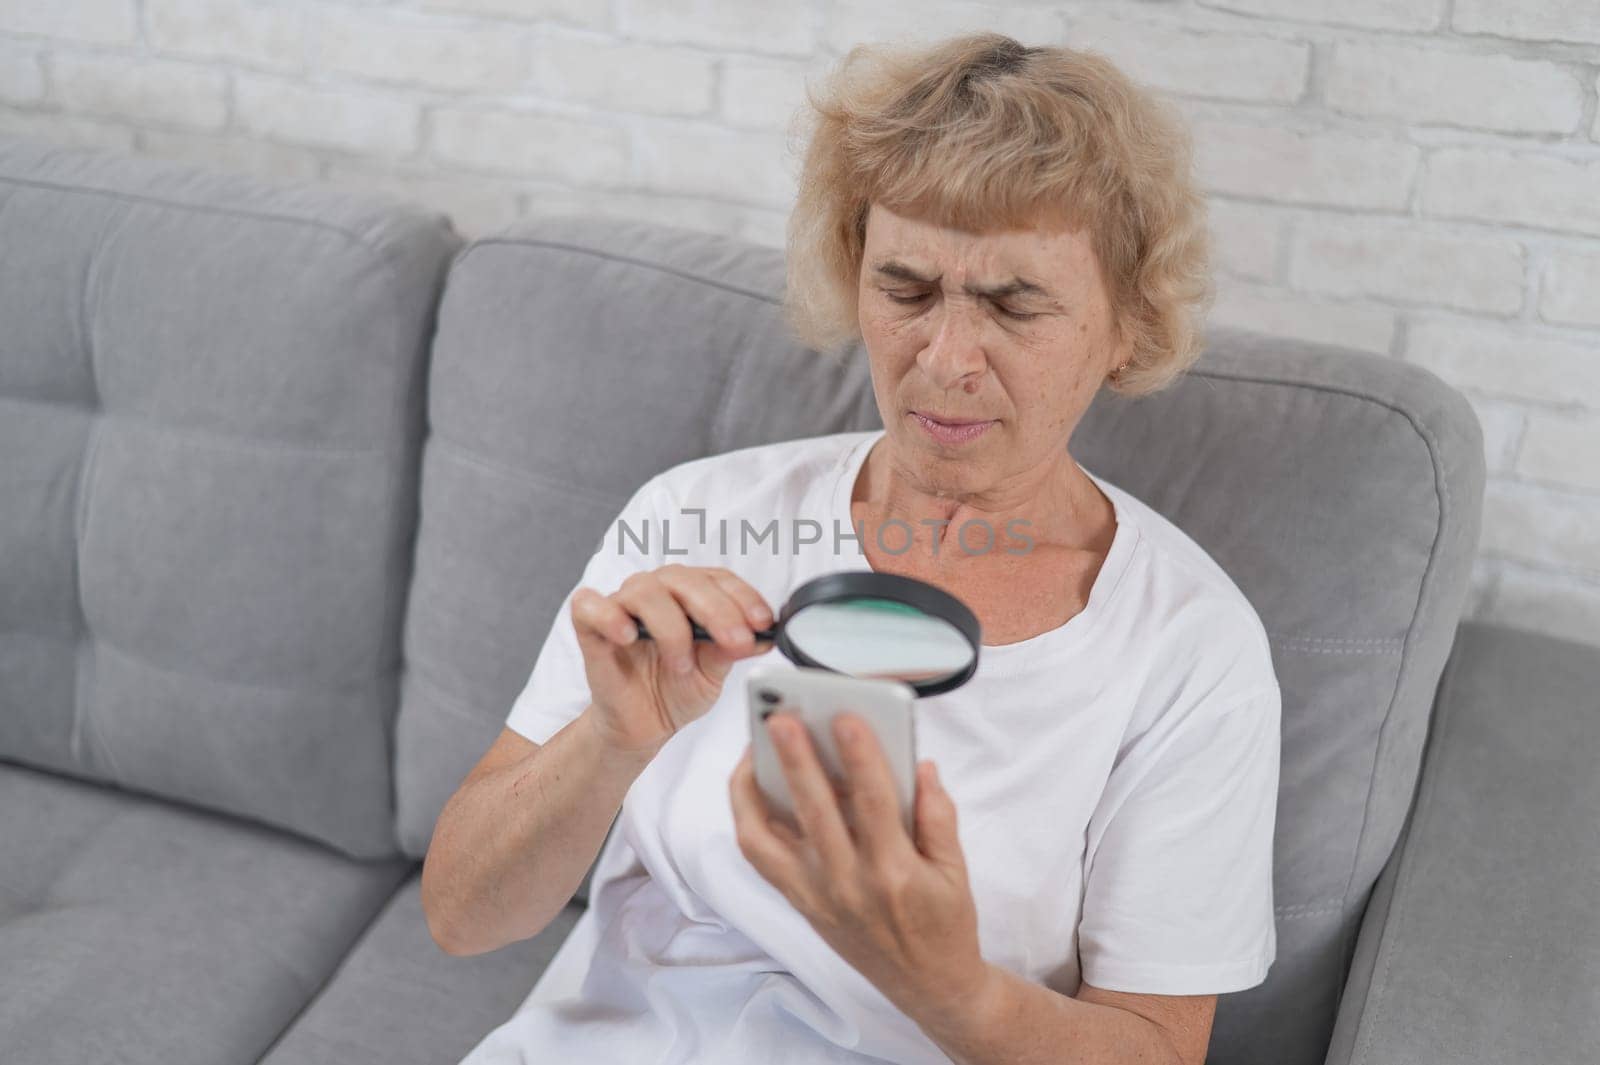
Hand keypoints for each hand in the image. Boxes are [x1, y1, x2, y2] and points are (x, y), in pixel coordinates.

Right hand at [572, 564, 774, 755]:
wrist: (643, 725)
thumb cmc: (676, 689)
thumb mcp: (713, 674)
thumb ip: (730, 650)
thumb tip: (761, 635)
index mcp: (691, 594)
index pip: (719, 579)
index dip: (744, 597)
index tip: (764, 623)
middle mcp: (658, 591)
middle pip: (686, 581)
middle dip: (718, 611)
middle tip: (736, 642)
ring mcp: (622, 605)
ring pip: (645, 591)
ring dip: (672, 627)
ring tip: (681, 664)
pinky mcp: (590, 626)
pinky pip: (590, 605)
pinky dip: (610, 616)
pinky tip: (629, 636)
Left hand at [728, 710, 989, 1018]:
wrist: (928, 986)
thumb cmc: (944, 924)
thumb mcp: (957, 871)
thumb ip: (938, 815)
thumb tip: (919, 765)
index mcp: (895, 873)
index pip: (874, 803)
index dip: (860, 757)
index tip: (847, 718)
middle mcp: (848, 886)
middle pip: (813, 813)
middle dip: (795, 761)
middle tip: (782, 718)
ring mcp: (816, 896)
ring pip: (766, 839)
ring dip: (753, 790)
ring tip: (752, 748)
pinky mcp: (799, 903)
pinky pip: (759, 857)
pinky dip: (748, 818)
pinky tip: (753, 786)